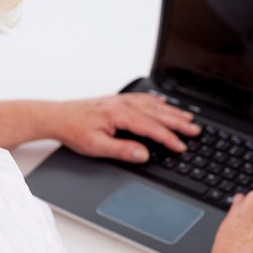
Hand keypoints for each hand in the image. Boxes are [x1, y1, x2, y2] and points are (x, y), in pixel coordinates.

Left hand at [50, 93, 200, 162]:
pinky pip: (143, 98)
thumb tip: (143, 154)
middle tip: (195, 129)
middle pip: (157, 113)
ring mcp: (121, 101)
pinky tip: (163, 103)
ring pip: (153, 104)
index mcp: (120, 114)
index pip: (152, 128)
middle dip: (178, 122)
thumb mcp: (96, 146)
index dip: (169, 138)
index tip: (181, 146)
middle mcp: (123, 104)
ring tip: (187, 117)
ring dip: (171, 111)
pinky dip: (157, 101)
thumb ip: (122, 150)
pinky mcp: (117, 100)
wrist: (57, 117)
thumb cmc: (73, 130)